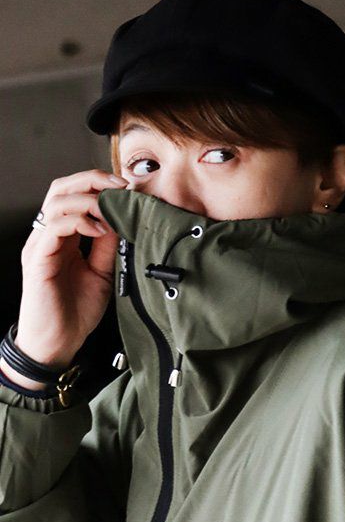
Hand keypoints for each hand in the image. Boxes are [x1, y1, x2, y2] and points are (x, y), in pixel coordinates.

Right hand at [1, 170, 128, 390]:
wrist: (58, 342)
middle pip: (61, 188)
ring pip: (56, 201)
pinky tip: (100, 230)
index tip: (128, 187)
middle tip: (121, 184)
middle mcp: (49, 235)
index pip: (74, 195)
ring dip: (88, 198)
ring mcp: (41, 244)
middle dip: (92, 180)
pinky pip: (54, 227)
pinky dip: (79, 221)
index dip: (99, 185)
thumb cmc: (77, 311)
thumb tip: (125, 221)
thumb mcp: (103, 272)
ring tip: (112, 206)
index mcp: (64, 236)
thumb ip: (110, 246)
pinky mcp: (38, 258)